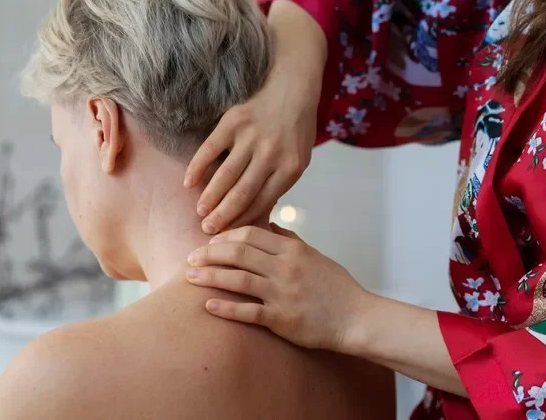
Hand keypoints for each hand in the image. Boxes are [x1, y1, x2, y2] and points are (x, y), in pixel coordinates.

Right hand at [184, 0, 326, 233]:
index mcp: (291, 168)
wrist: (293, 87)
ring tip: (200, 212)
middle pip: (242, 193)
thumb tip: (256, 216)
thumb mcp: (298, 160)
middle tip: (207, 231)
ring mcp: (252, 136)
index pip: (263, 203)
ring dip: (210, 197)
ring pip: (226, 175)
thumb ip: (279, 184)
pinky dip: (198, 166)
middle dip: (223, 216)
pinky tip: (189, 182)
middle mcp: (272, 154)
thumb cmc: (295, 130)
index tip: (229, 236)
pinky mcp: (234, 121)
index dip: (243, 221)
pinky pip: (211, 148)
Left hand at [186, 224, 372, 351]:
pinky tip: (208, 305)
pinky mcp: (282, 319)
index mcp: (293, 250)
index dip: (226, 235)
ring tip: (189, 276)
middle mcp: (285, 268)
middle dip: (210, 253)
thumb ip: (290, 241)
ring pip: (238, 279)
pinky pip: (248, 312)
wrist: (356, 317)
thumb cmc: (337, 287)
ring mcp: (283, 294)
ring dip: (210, 276)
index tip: (211, 241)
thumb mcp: (315, 256)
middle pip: (239, 253)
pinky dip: (226, 308)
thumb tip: (269, 226)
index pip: (251, 233)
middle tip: (191, 256)